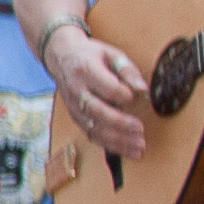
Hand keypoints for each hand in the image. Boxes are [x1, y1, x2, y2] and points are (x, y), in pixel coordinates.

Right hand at [46, 22, 153, 159]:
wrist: (60, 57)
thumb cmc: (91, 55)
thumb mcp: (111, 54)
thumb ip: (128, 70)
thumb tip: (143, 90)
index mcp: (85, 70)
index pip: (107, 88)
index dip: (125, 95)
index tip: (138, 97)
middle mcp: (76, 91)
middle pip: (98, 112)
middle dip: (121, 123)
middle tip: (141, 129)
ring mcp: (73, 106)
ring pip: (93, 128)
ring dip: (117, 140)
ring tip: (138, 146)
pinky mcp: (75, 117)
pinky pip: (91, 134)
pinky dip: (109, 144)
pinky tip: (126, 149)